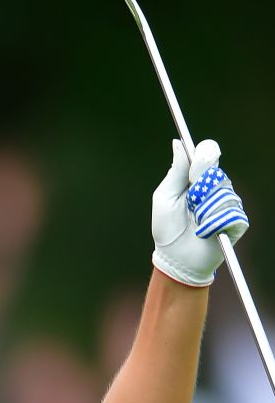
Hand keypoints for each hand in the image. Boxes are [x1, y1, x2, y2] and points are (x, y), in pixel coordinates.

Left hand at [151, 138, 248, 285]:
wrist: (176, 259)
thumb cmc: (166, 229)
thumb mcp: (165, 197)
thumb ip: (176, 172)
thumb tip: (178, 143)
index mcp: (196, 182)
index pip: (208, 159)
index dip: (205, 156)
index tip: (201, 155)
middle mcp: (214, 190)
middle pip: (217, 174)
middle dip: (201, 187)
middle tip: (190, 202)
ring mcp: (227, 206)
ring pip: (224, 193)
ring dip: (206, 208)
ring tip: (195, 222)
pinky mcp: (236, 222)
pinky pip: (232, 212)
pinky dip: (215, 221)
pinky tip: (205, 230)